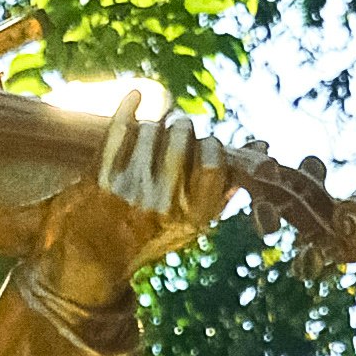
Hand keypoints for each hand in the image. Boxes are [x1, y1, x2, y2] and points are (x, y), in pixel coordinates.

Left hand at [33, 102, 230, 308]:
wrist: (94, 258)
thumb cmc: (151, 234)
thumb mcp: (193, 222)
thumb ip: (225, 187)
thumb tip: (262, 147)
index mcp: (193, 216)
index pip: (215, 164)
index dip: (212, 147)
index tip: (206, 144)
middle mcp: (163, 203)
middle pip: (184, 138)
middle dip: (183, 129)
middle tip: (178, 131)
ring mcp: (130, 189)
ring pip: (153, 129)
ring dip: (155, 124)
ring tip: (152, 135)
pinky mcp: (100, 178)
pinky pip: (120, 128)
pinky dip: (128, 106)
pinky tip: (135, 97)